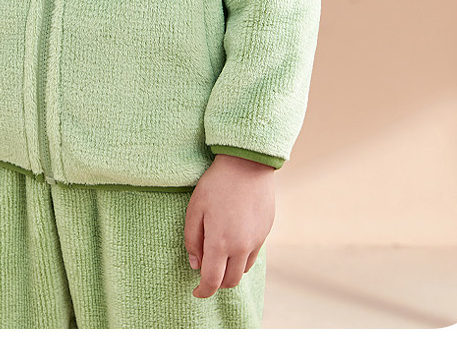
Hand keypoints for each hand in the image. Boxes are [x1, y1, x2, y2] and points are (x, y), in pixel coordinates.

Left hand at [184, 154, 275, 298]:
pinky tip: (234, 242)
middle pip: (229, 282)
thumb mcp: (195, 208)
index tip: (196, 291)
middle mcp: (240, 247)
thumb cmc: (216, 184)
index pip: (212, 281)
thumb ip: (192, 240)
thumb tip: (195, 264)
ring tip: (220, 255)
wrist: (247, 164)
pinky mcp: (265, 233)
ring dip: (230, 271)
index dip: (202, 291)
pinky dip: (242, 257)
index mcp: (220, 243)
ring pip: (242, 270)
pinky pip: (253, 255)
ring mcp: (256, 241)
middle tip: (206, 272)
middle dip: (216, 283)